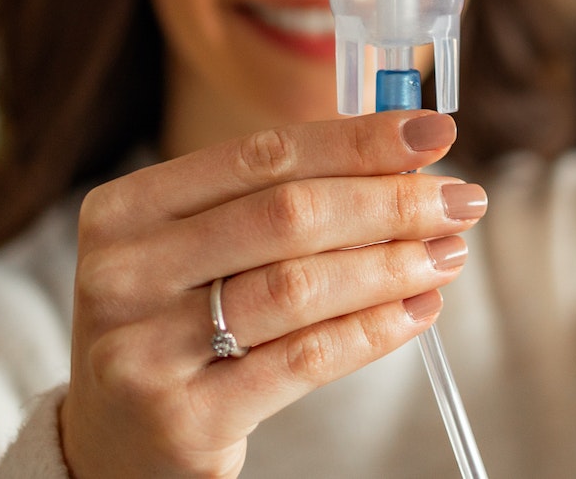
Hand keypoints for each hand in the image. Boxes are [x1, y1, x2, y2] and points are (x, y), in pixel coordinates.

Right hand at [59, 112, 484, 478]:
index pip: (263, 155)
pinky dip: (373, 330)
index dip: (358, 140)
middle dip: (389, 201)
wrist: (115, 443)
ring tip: (447, 254)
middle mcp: (125, 274)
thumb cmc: (177, 325)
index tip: (434, 131)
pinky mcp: (185, 418)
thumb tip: (408, 161)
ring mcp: (147, 350)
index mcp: (126, 210)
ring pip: (300, 287)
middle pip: (287, 216)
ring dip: (392, 264)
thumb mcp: (198, 251)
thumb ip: (279, 202)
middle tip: (461, 200)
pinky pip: (304, 361)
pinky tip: (416, 311)